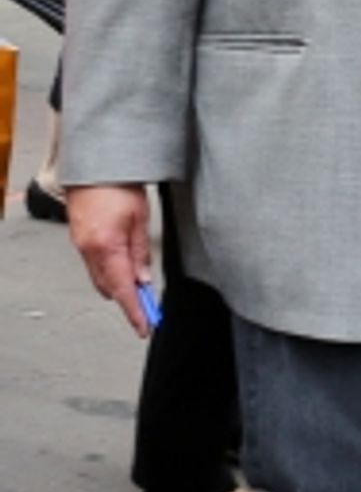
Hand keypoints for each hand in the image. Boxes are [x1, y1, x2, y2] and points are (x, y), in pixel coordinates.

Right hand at [67, 183, 153, 337]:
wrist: (93, 163)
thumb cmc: (118, 183)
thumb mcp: (140, 217)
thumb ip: (140, 251)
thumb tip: (143, 278)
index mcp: (106, 247)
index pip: (123, 290)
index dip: (134, 312)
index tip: (144, 328)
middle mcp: (89, 250)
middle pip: (110, 288)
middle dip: (128, 302)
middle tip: (149, 311)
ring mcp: (81, 244)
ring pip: (100, 278)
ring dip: (119, 287)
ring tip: (141, 292)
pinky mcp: (79, 238)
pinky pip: (94, 264)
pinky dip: (110, 272)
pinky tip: (125, 269)